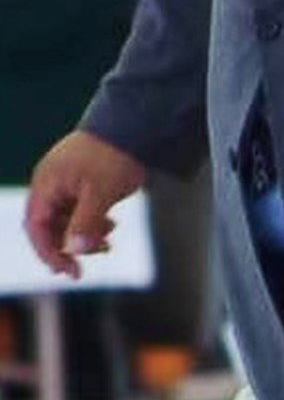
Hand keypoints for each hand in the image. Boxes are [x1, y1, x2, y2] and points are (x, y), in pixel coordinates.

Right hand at [25, 131, 145, 278]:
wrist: (132, 127)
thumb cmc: (113, 156)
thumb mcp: (100, 193)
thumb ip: (85, 222)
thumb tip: (74, 250)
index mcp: (47, 185)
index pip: (35, 227)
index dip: (48, 252)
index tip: (67, 271)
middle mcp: (52, 185)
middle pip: (49, 228)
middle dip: (66, 249)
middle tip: (82, 269)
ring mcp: (67, 185)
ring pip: (66, 222)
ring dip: (82, 238)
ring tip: (107, 244)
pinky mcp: (83, 185)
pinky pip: (79, 213)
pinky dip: (92, 225)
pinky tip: (111, 227)